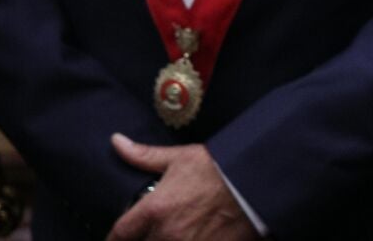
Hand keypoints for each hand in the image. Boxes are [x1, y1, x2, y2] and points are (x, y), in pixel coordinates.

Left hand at [106, 134, 257, 240]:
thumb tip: (116, 142)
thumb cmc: (220, 167)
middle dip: (144, 238)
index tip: (116, 238)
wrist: (258, 180)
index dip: (114, 239)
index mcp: (154, 210)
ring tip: (177, 231)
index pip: (119, 235)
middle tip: (154, 228)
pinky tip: (196, 236)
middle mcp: (167, 233)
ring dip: (164, 240)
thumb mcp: (181, 158)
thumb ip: (144, 155)